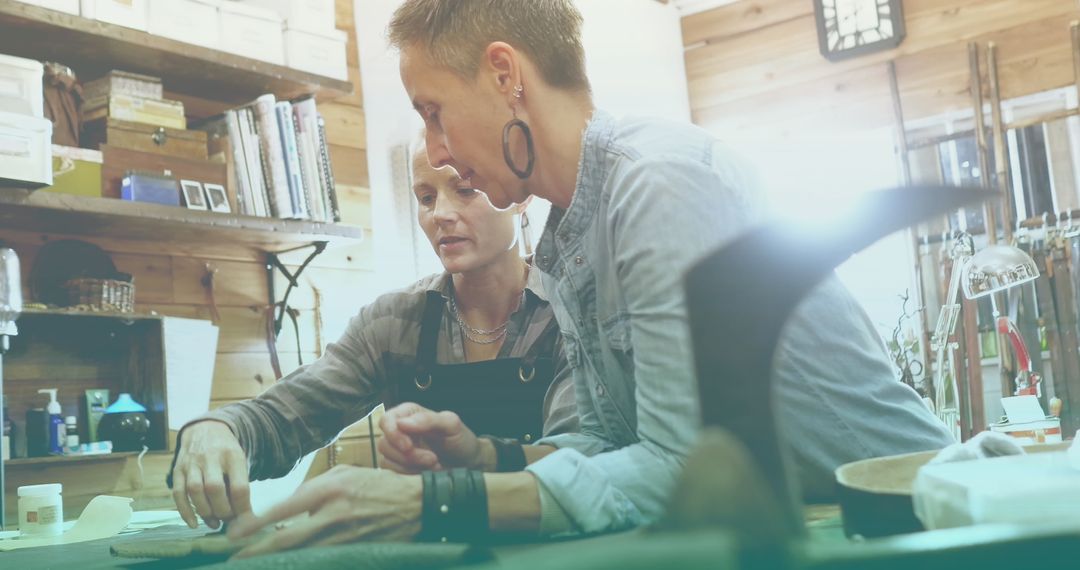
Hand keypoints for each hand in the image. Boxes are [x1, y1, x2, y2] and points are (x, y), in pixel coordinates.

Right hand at [170, 420, 250, 528]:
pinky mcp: (178, 470)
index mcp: (232, 455)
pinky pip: (178, 493)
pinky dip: (185, 511)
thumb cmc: (226, 451)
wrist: (205, 428)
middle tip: (228, 520)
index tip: (245, 519)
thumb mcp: (239, 460)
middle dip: (222, 510)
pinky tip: (194, 524)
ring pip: (195, 491)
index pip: (239, 486)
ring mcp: (192, 463)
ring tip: (215, 523)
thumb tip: (242, 516)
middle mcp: (210, 457)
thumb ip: (240, 484)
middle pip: (214, 488)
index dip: (242, 507)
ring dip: (205, 512)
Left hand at [228, 466, 421, 557]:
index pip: (283, 508)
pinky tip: (291, 568)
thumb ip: (315, 488)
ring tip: (256, 567)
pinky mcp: (355, 552)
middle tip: (234, 560)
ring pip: (302, 556)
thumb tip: (288, 507)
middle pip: (287, 539)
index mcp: (329, 489)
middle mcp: (333, 514)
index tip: (233, 534)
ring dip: (278, 563)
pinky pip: (323, 562)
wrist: (416, 504)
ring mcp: (344, 537)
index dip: (254, 524)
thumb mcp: (345, 474)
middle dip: (257, 552)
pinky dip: (305, 566)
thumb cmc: (378, 484)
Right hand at [377, 402, 486, 472]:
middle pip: (386, 443)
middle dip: (409, 456)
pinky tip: (426, 471)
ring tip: (433, 464)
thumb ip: (428, 420)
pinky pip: (392, 471)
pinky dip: (410, 473)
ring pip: (387, 458)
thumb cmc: (460, 439)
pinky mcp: (398, 465)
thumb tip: (402, 423)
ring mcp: (397, 448)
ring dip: (411, 465)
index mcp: (409, 413)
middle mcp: (399, 429)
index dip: (394, 434)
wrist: (467, 463)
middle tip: (433, 459)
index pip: (386, 420)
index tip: (409, 447)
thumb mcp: (451, 425)